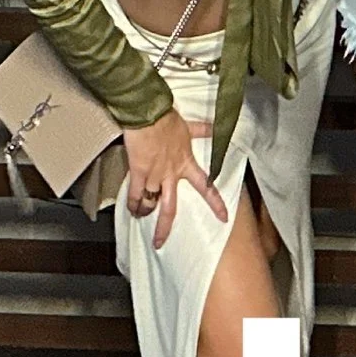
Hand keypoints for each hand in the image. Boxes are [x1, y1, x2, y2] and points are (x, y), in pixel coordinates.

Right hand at [121, 110, 227, 248]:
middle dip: (164, 227)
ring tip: (141, 217)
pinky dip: (132, 203)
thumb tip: (216, 124)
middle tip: (160, 243)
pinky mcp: (139, 172)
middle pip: (170, 208)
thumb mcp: (189, 126)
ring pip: (151, 204)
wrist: (149, 113)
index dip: (215, 203)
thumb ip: (203, 129)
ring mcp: (154, 176)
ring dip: (145, 212)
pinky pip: (135, 194)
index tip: (224, 218)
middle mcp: (171, 174)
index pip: (206, 187)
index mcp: (186, 164)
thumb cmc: (167, 119)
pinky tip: (131, 210)